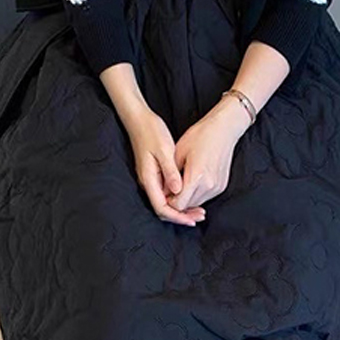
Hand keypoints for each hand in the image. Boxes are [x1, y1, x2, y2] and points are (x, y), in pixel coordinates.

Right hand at [123, 106, 205, 225]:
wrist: (139, 119)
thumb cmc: (151, 131)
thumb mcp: (164, 150)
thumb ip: (170, 172)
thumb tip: (178, 191)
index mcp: (149, 178)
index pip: (162, 207)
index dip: (178, 216)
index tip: (192, 220)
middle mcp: (148, 183)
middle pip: (164, 209)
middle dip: (182, 215)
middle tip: (200, 217)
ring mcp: (151, 179)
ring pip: (166, 202)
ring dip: (182, 208)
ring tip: (199, 210)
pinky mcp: (155, 174)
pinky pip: (166, 193)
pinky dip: (179, 198)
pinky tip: (190, 196)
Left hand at [169, 92, 251, 212]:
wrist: (224, 129)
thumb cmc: (200, 136)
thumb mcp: (178, 152)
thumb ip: (170, 176)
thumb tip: (163, 191)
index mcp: (197, 177)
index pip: (179, 204)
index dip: (169, 201)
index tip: (164, 194)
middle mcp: (209, 185)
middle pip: (188, 205)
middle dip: (178, 200)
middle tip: (170, 189)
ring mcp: (217, 187)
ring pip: (197, 203)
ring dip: (187, 198)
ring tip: (181, 183)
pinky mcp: (222, 186)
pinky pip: (206, 196)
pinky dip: (197, 193)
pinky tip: (192, 181)